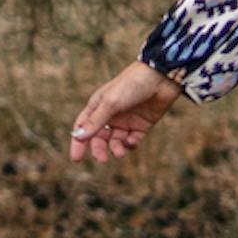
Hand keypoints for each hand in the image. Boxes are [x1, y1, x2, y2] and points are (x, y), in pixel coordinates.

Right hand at [68, 61, 182, 162]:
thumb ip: (95, 121)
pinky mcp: (142, 124)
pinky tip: (132, 141)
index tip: (77, 159)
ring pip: (117, 141)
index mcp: (98, 106)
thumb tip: (78, 137)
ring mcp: (126, 120)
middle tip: (102, 159)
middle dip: (99, 149)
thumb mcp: (110, 103)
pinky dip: (131, 144)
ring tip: (120, 153)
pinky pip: (133, 140)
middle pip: (100, 138)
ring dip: (116, 148)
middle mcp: (110, 115)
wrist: (161, 77)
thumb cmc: (131, 85)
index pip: (83, 127)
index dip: (79, 143)